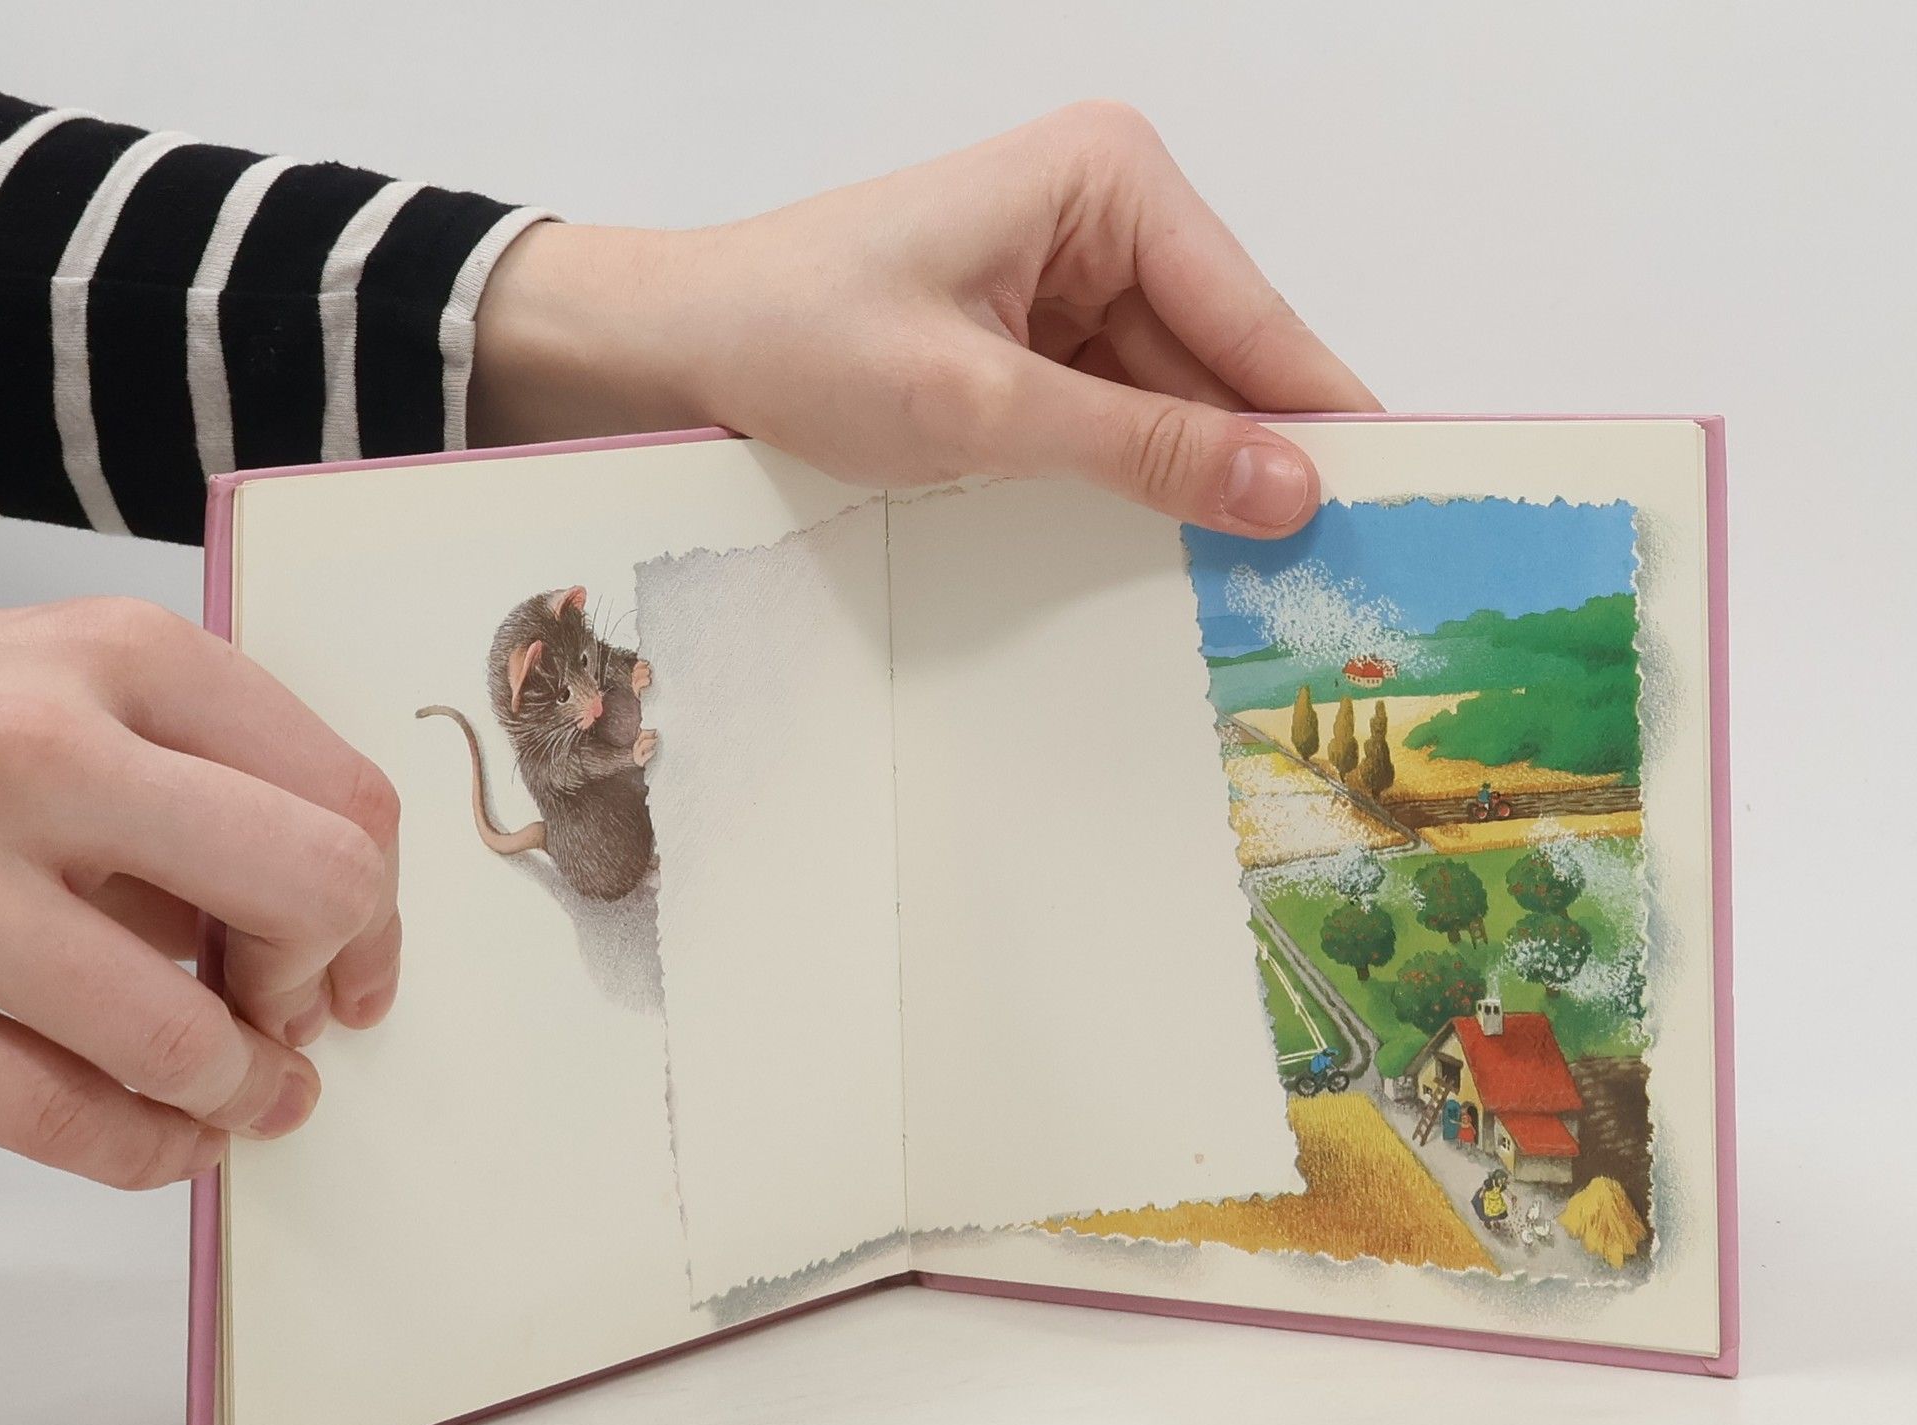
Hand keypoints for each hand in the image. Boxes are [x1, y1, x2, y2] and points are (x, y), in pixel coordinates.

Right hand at [0, 598, 400, 1188]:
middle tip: (291, 1016)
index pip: (348, 802)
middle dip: (321, 979)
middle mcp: (45, 752)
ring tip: (249, 1098)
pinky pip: (60, 1112)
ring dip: (244, 1090)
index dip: (380, 913)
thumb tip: (339, 939)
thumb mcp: (78, 695)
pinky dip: (149, 1151)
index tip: (360, 967)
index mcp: (124, 660)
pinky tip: (177, 1146)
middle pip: (314, 888)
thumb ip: (206, 782)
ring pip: (188, 1035)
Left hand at [469, 102, 1376, 536]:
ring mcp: (1076, 279)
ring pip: (1179, 399)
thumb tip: (1290, 490)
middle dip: (1264, 461)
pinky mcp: (1042, 340)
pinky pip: (1123, 417)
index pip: (1251, 316)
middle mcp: (1110, 215)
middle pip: (1226, 360)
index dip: (1320, 419)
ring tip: (1267, 588)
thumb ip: (1143, 448)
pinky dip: (1143, 480)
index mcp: (1110, 181)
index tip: (1398, 505)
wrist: (682, 347)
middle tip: (1337, 578)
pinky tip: (1177, 550)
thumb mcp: (985, 407)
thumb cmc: (804, 338)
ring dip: (1202, 483)